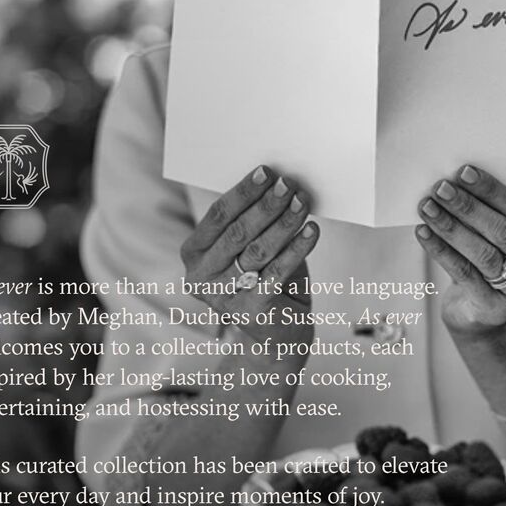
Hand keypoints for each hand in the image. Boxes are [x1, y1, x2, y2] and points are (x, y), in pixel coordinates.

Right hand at [180, 165, 318, 347]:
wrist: (275, 333)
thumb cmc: (261, 278)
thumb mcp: (246, 249)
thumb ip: (250, 221)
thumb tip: (275, 182)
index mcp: (193, 253)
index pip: (218, 215)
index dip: (242, 192)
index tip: (265, 172)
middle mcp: (202, 277)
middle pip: (237, 232)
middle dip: (266, 205)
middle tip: (288, 184)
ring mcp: (224, 297)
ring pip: (258, 250)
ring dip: (284, 222)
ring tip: (302, 202)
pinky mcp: (251, 312)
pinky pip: (278, 273)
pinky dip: (297, 249)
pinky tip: (311, 231)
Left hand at [416, 165, 505, 334]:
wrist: (480, 316)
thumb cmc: (485, 264)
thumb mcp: (493, 240)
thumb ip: (484, 216)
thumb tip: (452, 183)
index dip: (493, 190)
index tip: (464, 171)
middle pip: (503, 232)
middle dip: (468, 206)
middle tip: (441, 187)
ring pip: (483, 253)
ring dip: (451, 226)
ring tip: (427, 207)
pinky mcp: (493, 308)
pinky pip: (464, 273)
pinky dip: (440, 250)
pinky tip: (423, 232)